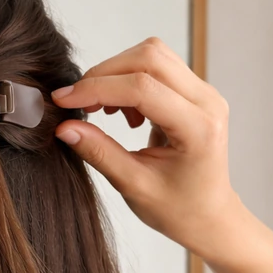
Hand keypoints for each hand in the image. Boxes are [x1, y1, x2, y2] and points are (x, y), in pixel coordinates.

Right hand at [51, 37, 240, 254]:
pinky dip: (129, 81)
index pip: (142, 88)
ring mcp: (204, 92)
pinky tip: (125, 114)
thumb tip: (64, 126)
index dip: (97, 88)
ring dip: (117, 75)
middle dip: (104, 74)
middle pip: (149, 57)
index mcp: (198, 127)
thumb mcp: (133, 186)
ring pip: (152, 56)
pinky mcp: (195, 91)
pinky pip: (157, 67)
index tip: (63, 101)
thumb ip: (99, 152)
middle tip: (79, 104)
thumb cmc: (177, 209)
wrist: (209, 216)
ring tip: (106, 113)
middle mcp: (207, 101)